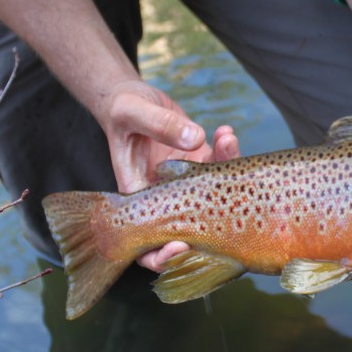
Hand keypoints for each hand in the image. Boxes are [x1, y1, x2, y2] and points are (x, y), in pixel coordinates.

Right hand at [98, 80, 239, 270]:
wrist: (132, 97)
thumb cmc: (121, 109)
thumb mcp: (132, 111)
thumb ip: (160, 124)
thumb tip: (195, 139)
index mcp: (137, 197)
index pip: (147, 244)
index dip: (164, 255)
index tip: (182, 245)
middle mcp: (164, 197)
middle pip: (190, 228)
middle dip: (214, 222)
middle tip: (230, 203)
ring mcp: (185, 182)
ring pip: (214, 196)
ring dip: (226, 174)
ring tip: (227, 142)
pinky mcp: (199, 164)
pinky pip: (219, 167)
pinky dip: (227, 151)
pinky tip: (224, 132)